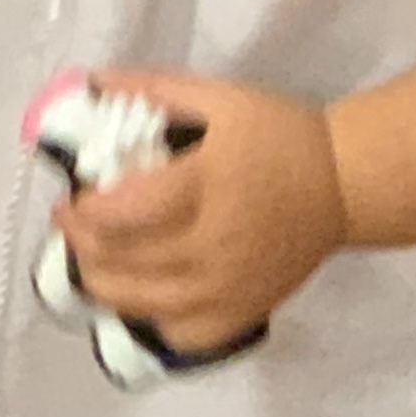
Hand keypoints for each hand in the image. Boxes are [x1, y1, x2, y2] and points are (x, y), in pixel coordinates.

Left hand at [56, 73, 346, 353]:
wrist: (345, 184)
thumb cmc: (278, 136)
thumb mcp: (219, 97)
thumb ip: (152, 89)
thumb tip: (90, 83)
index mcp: (204, 185)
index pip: (123, 213)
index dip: (83, 211)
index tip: (70, 196)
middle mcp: (213, 245)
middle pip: (121, 260)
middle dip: (79, 242)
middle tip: (70, 223)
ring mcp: (228, 288)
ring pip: (139, 303)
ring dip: (99, 282)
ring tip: (91, 258)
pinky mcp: (243, 313)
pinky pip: (179, 333)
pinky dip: (149, 317)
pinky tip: (142, 294)